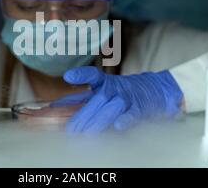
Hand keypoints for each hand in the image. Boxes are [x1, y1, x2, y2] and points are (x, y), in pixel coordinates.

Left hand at [50, 66, 182, 133]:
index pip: (92, 75)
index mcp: (104, 82)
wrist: (153, 91)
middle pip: (98, 98)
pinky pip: (131, 114)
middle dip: (84, 115)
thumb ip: (79, 98)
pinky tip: (117, 126)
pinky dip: (125, 119)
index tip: (68, 77)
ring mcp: (127, 98)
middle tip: (72, 129)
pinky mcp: (139, 108)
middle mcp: (115, 88)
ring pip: (112, 107)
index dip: (81, 75)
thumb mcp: (100, 91)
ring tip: (86, 133)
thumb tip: (54, 106)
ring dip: (99, 119)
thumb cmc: (120, 92)